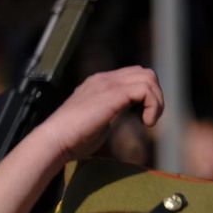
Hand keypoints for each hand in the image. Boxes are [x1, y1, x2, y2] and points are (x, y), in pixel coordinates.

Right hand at [31, 67, 164, 162]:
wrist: (56, 139)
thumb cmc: (74, 138)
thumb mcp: (99, 119)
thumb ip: (113, 112)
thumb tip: (131, 116)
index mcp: (99, 83)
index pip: (133, 75)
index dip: (147, 94)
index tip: (144, 116)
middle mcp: (104, 79)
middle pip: (144, 73)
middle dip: (155, 96)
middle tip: (150, 118)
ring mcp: (107, 84)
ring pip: (148, 78)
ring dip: (156, 102)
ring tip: (148, 121)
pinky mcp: (112, 94)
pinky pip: (145, 90)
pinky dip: (153, 106)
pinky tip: (145, 123)